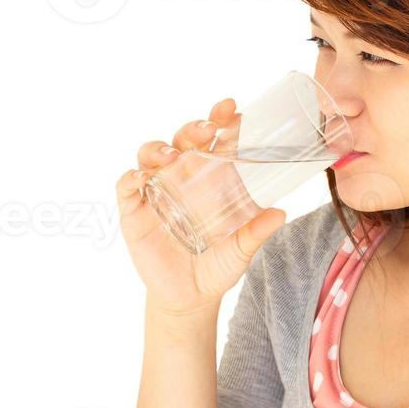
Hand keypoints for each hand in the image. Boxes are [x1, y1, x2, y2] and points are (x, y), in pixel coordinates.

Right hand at [116, 97, 286, 316]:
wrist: (191, 298)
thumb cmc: (218, 265)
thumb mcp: (241, 249)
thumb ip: (257, 231)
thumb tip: (282, 212)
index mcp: (209, 178)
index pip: (212, 139)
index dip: (219, 119)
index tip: (232, 109)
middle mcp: (181, 177)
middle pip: (181, 140)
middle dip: (193, 128)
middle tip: (207, 130)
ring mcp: (155, 192)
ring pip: (150, 155)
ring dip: (159, 149)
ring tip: (172, 156)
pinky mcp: (134, 212)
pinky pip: (126, 187)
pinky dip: (131, 179)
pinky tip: (141, 179)